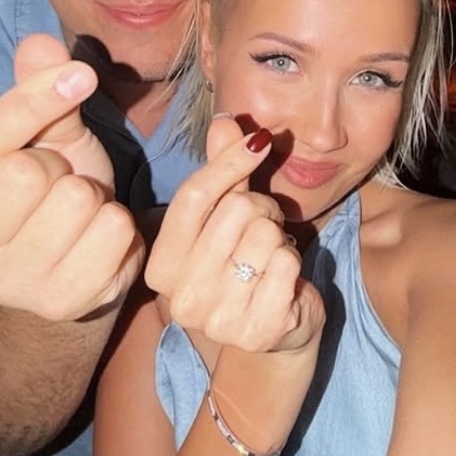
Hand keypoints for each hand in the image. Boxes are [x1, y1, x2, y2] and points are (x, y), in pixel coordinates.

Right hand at [0, 34, 143, 321]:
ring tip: (81, 214)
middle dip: (58, 165)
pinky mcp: (61, 305)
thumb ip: (33, 91)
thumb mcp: (37, 139)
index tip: (78, 73)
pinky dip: (120, 227)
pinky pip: (114, 235)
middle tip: (61, 182)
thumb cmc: (45, 198)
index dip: (32, 99)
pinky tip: (102, 240)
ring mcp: (9, 288)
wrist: (67, 276)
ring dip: (94, 197)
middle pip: (24, 173)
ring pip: (76, 202)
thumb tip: (40, 44)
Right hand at [144, 116, 324, 353]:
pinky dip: (294, 264)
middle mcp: (181, 298)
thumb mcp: (228, 219)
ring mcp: (217, 320)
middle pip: (235, 211)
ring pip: (265, 235)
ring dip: (279, 238)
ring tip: (272, 257)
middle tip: (266, 229)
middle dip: (262, 210)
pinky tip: (284, 282)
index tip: (258, 144)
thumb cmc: (246, 268)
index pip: (193, 197)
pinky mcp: (258, 331)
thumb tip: (225, 122)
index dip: (229, 163)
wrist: (277, 334)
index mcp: (161, 268)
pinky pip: (287, 263)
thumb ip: (224, 174)